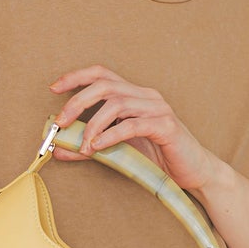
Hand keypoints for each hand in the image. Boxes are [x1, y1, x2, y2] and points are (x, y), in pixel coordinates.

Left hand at [49, 65, 215, 192]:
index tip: (54, 88)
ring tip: (83, 145)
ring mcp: (158, 109)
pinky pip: (133, 125)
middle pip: (105, 85)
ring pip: (117, 103)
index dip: (76, 77)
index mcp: (134, 94)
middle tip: (61, 123)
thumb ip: (90, 146)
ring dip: (93, 124)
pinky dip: (111, 135)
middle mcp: (146, 95)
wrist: (194, 173)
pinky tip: (99, 146)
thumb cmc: (158, 158)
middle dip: (77, 102)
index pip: (102, 74)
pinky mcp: (166, 126)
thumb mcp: (118, 150)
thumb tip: (59, 149)